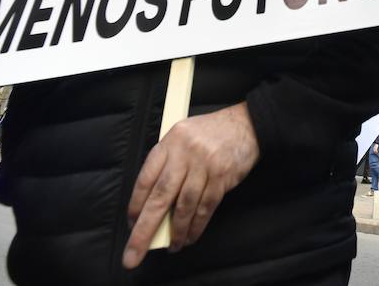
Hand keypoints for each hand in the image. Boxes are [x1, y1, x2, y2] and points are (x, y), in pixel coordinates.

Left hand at [122, 102, 260, 268]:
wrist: (246, 124)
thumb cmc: (210, 134)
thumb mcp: (182, 138)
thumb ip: (168, 164)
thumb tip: (154, 204)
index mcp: (170, 143)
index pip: (146, 178)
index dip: (136, 205)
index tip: (132, 224)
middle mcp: (185, 153)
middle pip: (160, 197)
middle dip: (145, 229)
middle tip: (134, 254)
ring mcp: (204, 165)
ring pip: (184, 206)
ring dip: (177, 231)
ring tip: (172, 246)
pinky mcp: (222, 176)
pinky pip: (206, 207)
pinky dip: (197, 226)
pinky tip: (190, 236)